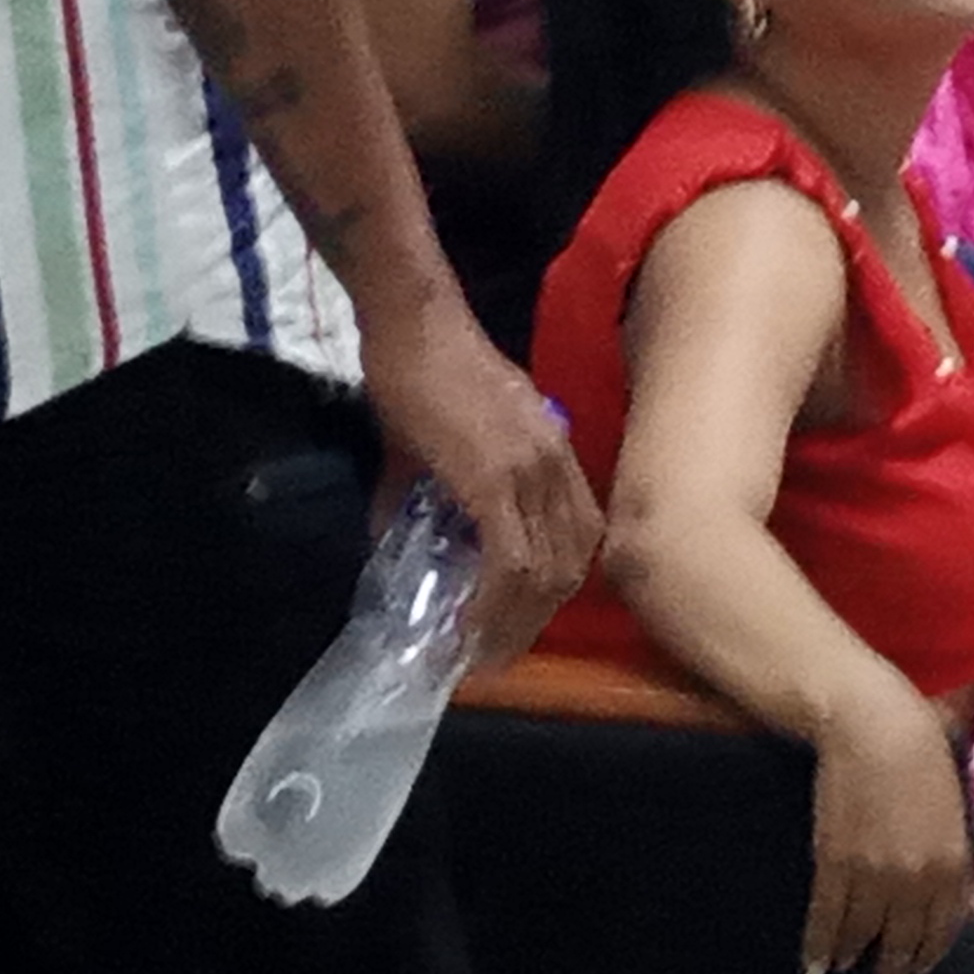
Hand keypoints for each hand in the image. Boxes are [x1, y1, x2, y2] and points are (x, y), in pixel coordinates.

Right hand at [361, 290, 599, 662]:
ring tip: (481, 652)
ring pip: (546, 573)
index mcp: (552, 453)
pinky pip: (512, 562)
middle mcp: (554, 465)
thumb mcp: (436, 437)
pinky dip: (495, 604)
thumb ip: (427, 489)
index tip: (520, 619)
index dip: (556, 586)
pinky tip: (469, 626)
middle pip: (571, 564)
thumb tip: (392, 535)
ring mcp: (530, 473)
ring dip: (517, 622)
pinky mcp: (495, 480)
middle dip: (536, 618)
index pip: (581, 536)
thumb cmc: (416, 367)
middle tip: (498, 651)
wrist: (410, 322)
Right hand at [804, 677, 973, 973]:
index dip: (930, 953)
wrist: (875, 729)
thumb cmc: (923, 757)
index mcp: (954, 865)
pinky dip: (820, 945)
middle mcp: (918, 879)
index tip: (919, 971)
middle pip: (905, 938)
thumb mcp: (957, 811)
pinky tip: (814, 966)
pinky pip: (828, 917)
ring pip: (864, 932)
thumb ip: (967, 863)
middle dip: (894, 971)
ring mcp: (875, 875)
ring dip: (854, 959)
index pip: (944, 927)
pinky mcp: (836, 863)